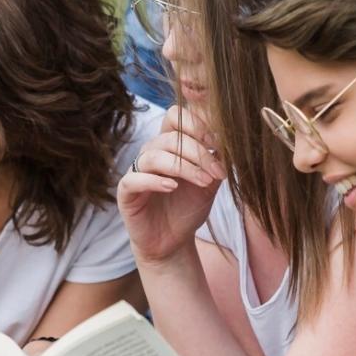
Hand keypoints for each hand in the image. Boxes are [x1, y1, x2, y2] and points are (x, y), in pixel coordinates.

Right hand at [119, 104, 225, 265]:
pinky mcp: (126, 191)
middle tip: (217, 171)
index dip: (197, 124)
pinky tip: (173, 187)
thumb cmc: (189, 206)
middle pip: (170, 136)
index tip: (218, 142)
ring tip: (204, 181)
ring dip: (184, 167)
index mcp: (170, 143)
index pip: (176, 115)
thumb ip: (216, 159)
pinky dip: (155, 181)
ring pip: (155, 156)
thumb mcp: (210, 181)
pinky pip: (135, 178)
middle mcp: (151, 152)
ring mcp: (137, 170)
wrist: (174, 240)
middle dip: (197, 152)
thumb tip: (229, 140)